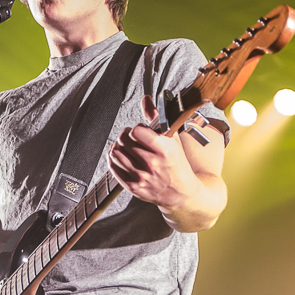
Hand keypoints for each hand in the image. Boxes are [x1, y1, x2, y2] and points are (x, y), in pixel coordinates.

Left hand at [107, 95, 198, 211]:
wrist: (182, 193)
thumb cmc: (178, 165)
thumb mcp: (173, 139)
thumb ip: (156, 118)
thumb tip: (146, 100)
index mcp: (164, 150)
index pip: (136, 131)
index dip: (137, 129)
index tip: (142, 131)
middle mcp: (151, 164)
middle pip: (123, 141)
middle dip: (126, 136)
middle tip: (133, 138)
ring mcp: (141, 176)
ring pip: (115, 152)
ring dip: (119, 146)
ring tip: (127, 147)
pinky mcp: (132, 186)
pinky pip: (113, 167)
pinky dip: (114, 158)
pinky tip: (122, 156)